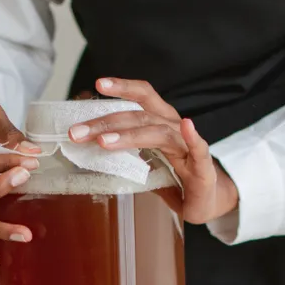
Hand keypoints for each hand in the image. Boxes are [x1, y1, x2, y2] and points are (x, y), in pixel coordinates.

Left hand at [68, 78, 238, 223]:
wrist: (208, 200)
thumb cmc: (175, 179)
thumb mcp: (144, 164)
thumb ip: (123, 153)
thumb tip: (89, 143)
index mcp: (160, 123)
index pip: (142, 98)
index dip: (122, 88)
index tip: (98, 84)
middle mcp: (174, 128)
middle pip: (140, 115)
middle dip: (106, 122)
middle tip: (77, 132)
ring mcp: (188, 147)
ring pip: (158, 132)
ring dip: (129, 135)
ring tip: (104, 141)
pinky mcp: (203, 169)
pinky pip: (199, 149)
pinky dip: (194, 137)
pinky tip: (188, 125)